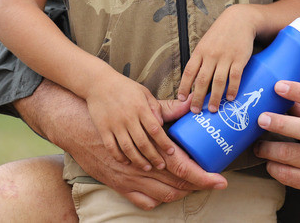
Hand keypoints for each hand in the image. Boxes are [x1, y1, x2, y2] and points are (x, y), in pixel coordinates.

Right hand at [16, 81, 226, 209]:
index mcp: (149, 134)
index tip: (219, 179)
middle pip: (174, 180)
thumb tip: (189, 104)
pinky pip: (137, 195)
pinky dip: (153, 197)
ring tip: (192, 188)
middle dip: (196, 185)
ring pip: (158, 189)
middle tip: (214, 185)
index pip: (181, 163)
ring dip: (177, 191)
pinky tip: (164, 193)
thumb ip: (167, 108)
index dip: (202, 174)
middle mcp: (139, 155)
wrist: (80, 112)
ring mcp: (126, 168)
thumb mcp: (144, 102)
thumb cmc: (118, 102)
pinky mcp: (115, 176)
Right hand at [87, 69, 174, 170]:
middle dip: (154, 156)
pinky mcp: (103, 129)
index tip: (171, 152)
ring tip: (147, 167)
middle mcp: (128, 117)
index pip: (155, 129)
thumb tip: (162, 123)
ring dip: (138, 160)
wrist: (98, 83)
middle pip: (143, 143)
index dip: (164, 143)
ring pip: (128, 148)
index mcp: (140, 107)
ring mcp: (114, 124)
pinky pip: (112, 147)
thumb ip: (154, 106)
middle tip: (162, 166)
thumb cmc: (124, 87)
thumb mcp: (143, 92)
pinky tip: (127, 162)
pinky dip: (120, 157)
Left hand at [177, 6, 255, 112]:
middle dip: (198, 97)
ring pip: (218, 81)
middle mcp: (211, 55)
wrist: (239, 20)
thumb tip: (193, 80)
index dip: (184, 87)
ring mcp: (226, 57)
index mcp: (200, 51)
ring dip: (215, 97)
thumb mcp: (205, 43)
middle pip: (202, 80)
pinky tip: (231, 98)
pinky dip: (233, 89)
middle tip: (196, 111)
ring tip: (213, 109)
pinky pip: (235, 76)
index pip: (189, 71)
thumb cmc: (220, 33)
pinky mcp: (240, 58)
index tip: (181, 99)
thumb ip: (200, 59)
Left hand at [253, 80, 299, 209]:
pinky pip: (288, 175)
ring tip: (258, 146)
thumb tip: (279, 92)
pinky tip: (270, 163)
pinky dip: (274, 168)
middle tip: (262, 119)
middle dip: (281, 124)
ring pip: (291, 155)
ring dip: (269, 149)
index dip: (299, 92)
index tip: (279, 86)